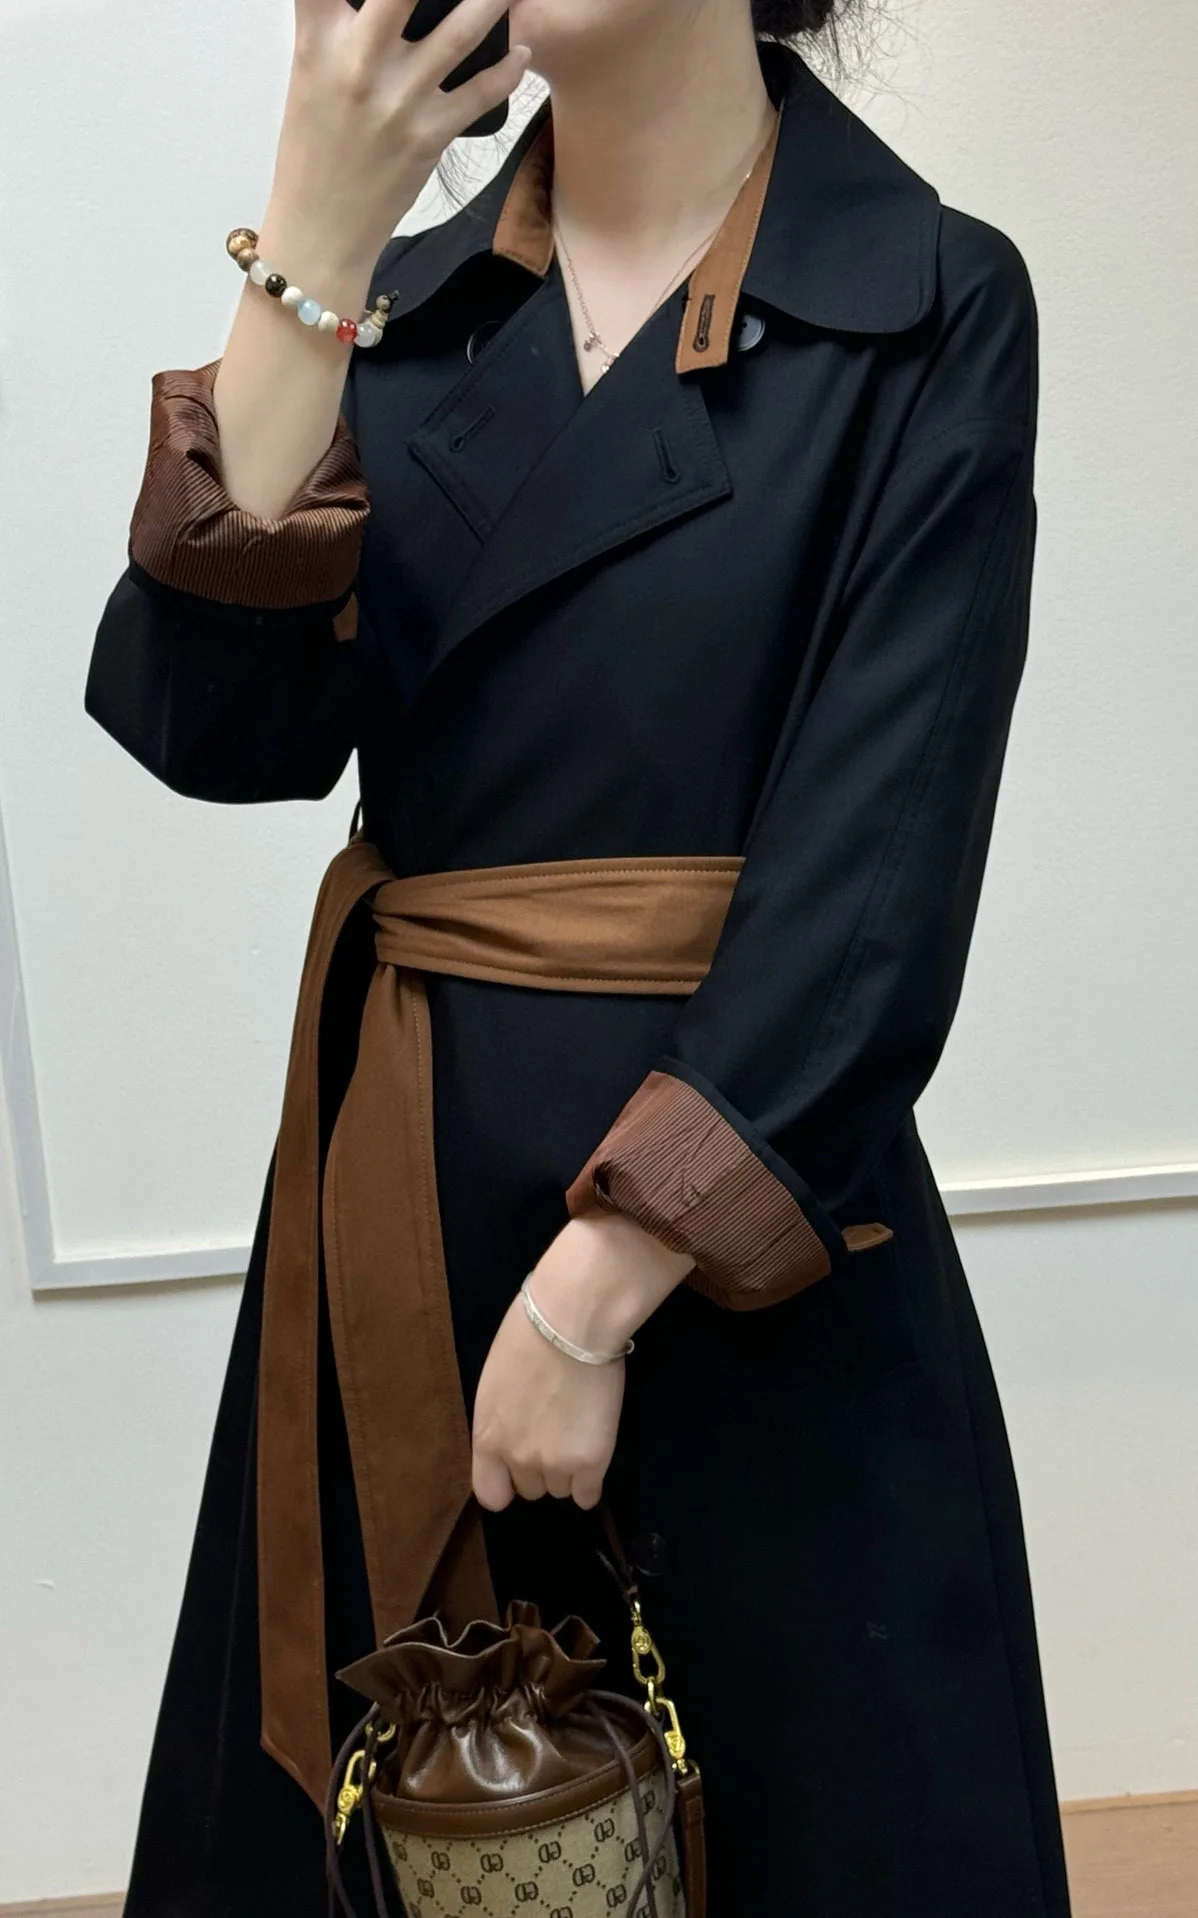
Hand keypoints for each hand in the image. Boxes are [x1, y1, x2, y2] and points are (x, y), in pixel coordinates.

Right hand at [268, 0, 533, 273]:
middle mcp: (360, 62)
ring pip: (462, 30)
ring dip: (495, 1)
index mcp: (320, 41)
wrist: (321, 230)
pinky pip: (482, 94)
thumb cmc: (315, 152)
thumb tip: (361, 2)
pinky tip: (520, 54)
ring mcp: (399, 99)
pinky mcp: (429, 135)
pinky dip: (508, 71)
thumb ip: (332, 25)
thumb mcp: (310, 75)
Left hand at [471, 1211, 692, 1511]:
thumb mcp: (495, 1382)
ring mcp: (555, 1464)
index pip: (490, 1493)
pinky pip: (588, 1495)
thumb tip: (515, 1432)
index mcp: (487, 1438)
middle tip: (555, 1432)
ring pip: (561, 1489)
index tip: (518, 1468)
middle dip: (540, 1467)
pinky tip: (594, 1457)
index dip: (506, 1483)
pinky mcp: (592, 1462)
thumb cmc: (528, 1335)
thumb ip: (501, 1419)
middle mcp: (517, 1459)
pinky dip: (591, 1482)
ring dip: (568, 1470)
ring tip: (578, 1433)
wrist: (571, 1323)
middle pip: (530, 1489)